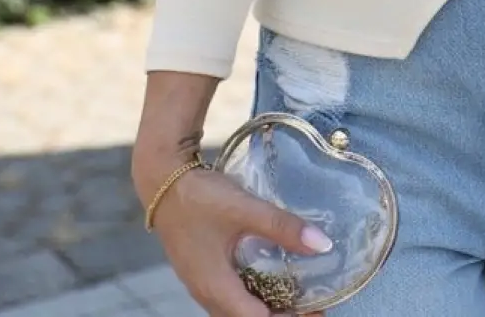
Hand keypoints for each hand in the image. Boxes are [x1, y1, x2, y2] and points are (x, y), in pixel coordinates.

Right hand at [135, 155, 332, 316]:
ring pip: (236, 310)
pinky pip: (228, 296)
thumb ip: (282, 226)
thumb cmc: (200, 198)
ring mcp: (201, 283)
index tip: (318, 310)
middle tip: (313, 306)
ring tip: (296, 296)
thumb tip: (323, 246)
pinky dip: (251, 296)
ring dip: (265, 308)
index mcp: (216, 288)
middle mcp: (206, 293)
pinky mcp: (200, 270)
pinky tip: (268, 279)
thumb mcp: (245, 209)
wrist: (162, 181)